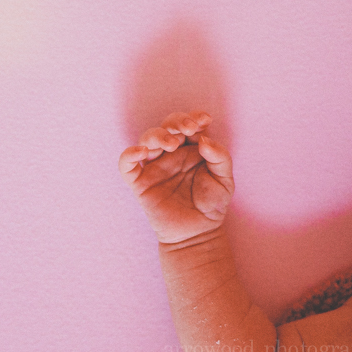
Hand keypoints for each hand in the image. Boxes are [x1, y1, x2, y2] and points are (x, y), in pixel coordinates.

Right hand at [119, 112, 233, 243]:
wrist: (198, 234)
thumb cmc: (211, 205)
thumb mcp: (224, 179)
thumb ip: (219, 157)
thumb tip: (203, 139)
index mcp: (191, 149)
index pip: (188, 125)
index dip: (193, 118)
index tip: (203, 121)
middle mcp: (171, 154)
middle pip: (166, 126)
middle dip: (176, 122)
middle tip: (187, 130)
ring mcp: (154, 167)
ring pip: (147, 139)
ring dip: (157, 135)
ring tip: (171, 144)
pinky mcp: (140, 182)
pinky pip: (127, 165)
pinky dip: (128, 155)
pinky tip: (141, 152)